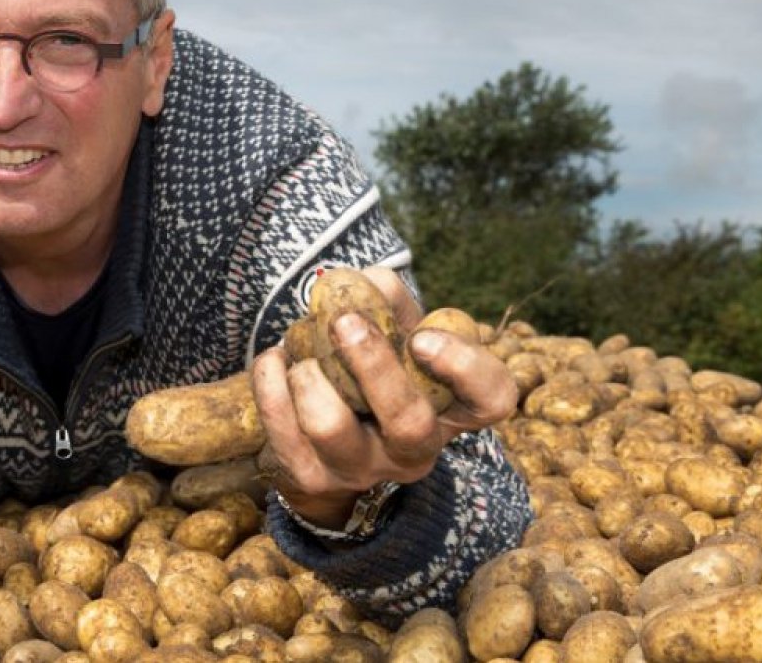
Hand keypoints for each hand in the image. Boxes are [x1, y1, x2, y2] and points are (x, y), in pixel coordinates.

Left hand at [250, 266, 517, 529]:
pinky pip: (281, 429)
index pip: (491, 398)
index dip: (465, 367)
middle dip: (374, 366)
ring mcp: (363, 470)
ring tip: (303, 356)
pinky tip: (275, 361)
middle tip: (345, 321)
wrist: (326, 444)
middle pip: (409, 422)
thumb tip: (368, 282)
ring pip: (331, 427)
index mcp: (450, 411)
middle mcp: (415, 451)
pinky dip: (270, 383)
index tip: (423, 336)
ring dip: (310, 375)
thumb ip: (388, 300)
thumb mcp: (393, 334)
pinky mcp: (312, 479)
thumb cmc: (371, 372)